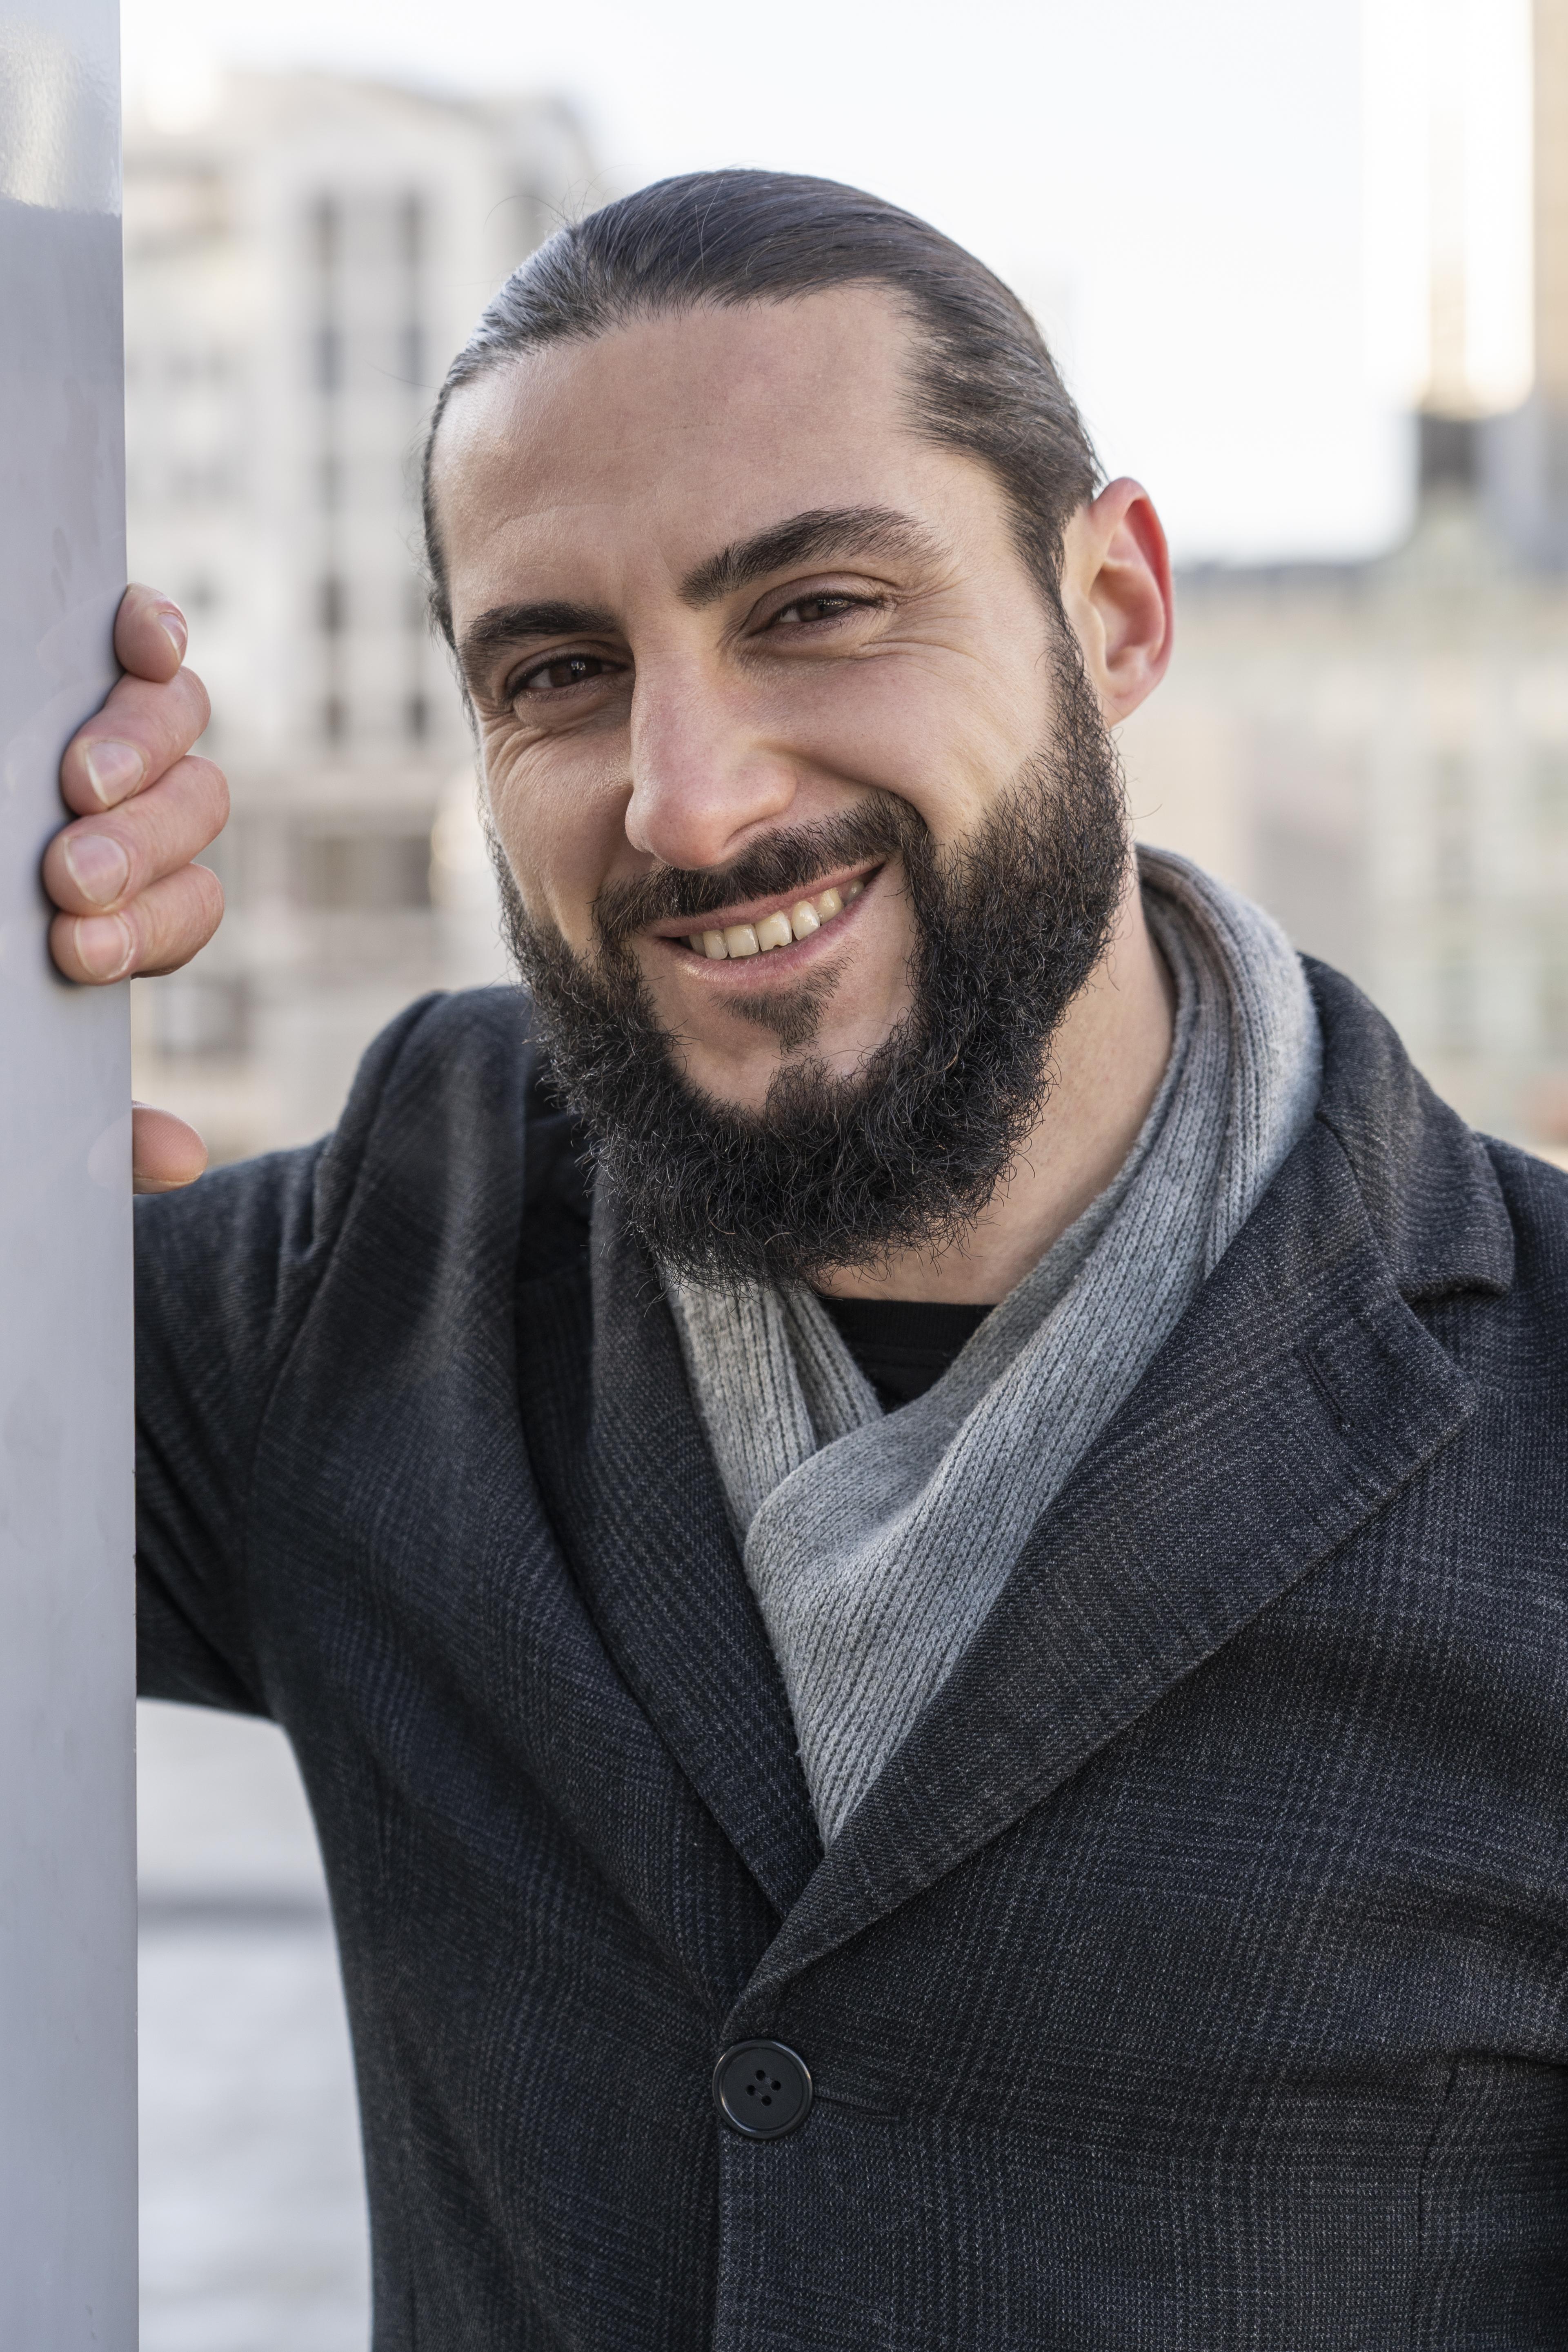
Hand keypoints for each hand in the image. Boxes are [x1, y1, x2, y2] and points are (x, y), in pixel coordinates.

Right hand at [46, 584, 228, 1192]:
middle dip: (143, 851)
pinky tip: (145, 638)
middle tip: (69, 875)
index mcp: (109, 905)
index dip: (149, 930)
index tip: (74, 953)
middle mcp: (117, 817)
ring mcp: (93, 732)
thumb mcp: (3, 1050)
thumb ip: (80, 1109)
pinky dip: (152, 630)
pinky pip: (142, 635)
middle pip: (193, 818)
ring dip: (144, 752)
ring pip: (180, 728)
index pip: (178, 915)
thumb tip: (185, 1160)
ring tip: (79, 780)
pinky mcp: (54, 660)